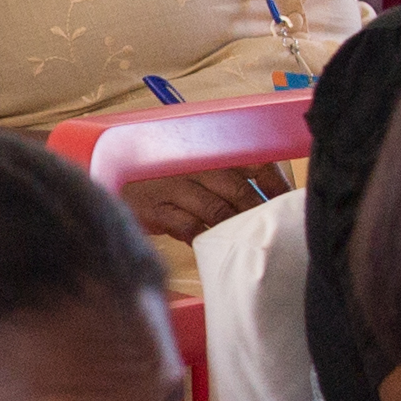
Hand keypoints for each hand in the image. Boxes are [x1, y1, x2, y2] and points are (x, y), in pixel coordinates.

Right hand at [119, 162, 280, 241]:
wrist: (113, 184)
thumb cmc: (162, 181)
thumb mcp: (194, 171)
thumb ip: (224, 179)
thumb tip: (266, 197)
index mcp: (208, 154)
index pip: (251, 162)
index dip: (274, 182)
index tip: (287, 201)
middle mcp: (193, 167)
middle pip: (237, 188)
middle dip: (256, 211)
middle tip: (269, 229)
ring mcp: (173, 187)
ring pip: (215, 209)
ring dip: (233, 227)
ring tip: (244, 241)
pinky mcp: (156, 209)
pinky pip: (188, 226)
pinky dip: (203, 237)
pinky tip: (209, 245)